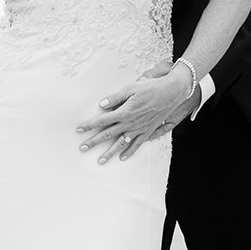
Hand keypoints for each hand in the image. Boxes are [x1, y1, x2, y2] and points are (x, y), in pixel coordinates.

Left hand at [76, 63, 194, 162]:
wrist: (171, 93)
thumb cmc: (151, 88)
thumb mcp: (131, 88)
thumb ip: (115, 98)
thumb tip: (101, 105)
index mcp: (124, 112)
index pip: (102, 120)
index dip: (89, 125)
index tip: (79, 129)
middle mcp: (130, 123)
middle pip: (108, 134)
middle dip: (94, 142)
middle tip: (82, 148)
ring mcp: (139, 129)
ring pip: (121, 143)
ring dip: (109, 153)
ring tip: (100, 161)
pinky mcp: (148, 131)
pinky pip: (137, 144)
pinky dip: (129, 152)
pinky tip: (122, 158)